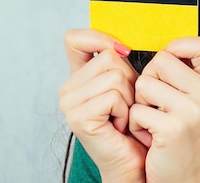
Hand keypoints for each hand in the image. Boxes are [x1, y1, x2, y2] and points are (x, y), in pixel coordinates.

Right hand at [58, 29, 145, 182]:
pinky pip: (114, 96)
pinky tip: (120, 125)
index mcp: (76, 78)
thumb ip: (116, 61)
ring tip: (123, 115)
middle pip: (108, 57)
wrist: (133, 161)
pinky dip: (125, 110)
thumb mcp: (126, 84)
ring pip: (115, 76)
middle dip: (129, 79)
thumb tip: (119, 45)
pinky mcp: (78, 117)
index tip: (121, 51)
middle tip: (125, 104)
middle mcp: (67, 89)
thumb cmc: (133, 123)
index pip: (74, 39)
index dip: (99, 38)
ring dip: (130, 96)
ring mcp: (69, 104)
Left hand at [129, 37, 199, 182]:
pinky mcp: (173, 128)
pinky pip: (137, 110)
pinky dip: (135, 124)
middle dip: (149, 79)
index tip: (169, 64)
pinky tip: (149, 137)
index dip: (180, 46)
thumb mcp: (191, 102)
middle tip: (156, 104)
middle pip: (162, 59)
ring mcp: (192, 112)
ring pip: (144, 83)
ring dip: (138, 104)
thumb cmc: (178, 139)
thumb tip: (164, 46)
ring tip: (153, 121)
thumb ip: (183, 75)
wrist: (180, 181)